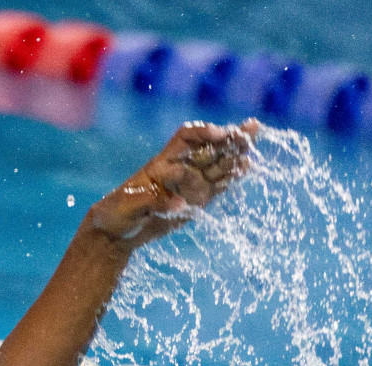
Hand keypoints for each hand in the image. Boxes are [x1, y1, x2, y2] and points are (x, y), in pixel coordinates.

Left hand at [85, 119, 259, 251]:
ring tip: (255, 142)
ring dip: (238, 153)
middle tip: (254, 128)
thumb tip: (182, 205)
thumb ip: (154, 202)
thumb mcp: (129, 205)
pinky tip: (248, 167)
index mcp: (162, 161)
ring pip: (219, 164)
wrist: (116, 232)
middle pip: (210, 146)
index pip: (187, 138)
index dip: (203, 133)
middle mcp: (180, 167)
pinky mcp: (197, 201)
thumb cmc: (116, 212)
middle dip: (231, 137)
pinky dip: (233, 178)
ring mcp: (191, 184)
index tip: (217, 135)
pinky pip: (218, 186)